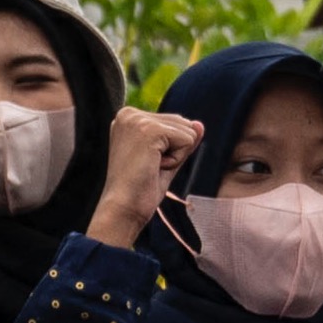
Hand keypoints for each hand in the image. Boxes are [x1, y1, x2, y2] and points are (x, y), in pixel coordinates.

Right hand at [88, 105, 202, 248]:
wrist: (122, 209)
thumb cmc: (139, 189)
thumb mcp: (165, 159)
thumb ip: (181, 139)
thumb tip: (199, 124)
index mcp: (128, 117)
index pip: (173, 123)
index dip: (169, 150)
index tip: (145, 164)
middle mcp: (129, 113)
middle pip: (182, 123)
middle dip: (174, 151)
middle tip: (148, 168)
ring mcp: (138, 119)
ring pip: (187, 131)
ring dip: (175, 156)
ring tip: (149, 168)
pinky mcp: (149, 129)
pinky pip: (187, 140)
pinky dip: (176, 160)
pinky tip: (153, 167)